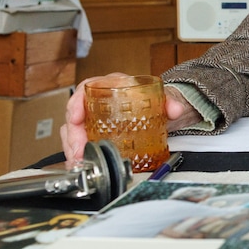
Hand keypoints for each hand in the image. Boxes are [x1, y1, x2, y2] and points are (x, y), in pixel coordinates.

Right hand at [60, 73, 200, 164]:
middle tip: (79, 150)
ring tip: (79, 160)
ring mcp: (94, 117)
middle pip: (76, 114)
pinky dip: (79, 153)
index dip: (77, 102)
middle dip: (73, 134)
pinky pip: (80, 141)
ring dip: (73, 147)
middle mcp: (98, 101)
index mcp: (110, 86)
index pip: (86, 89)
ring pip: (73, 130)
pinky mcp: (95, 132)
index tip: (76, 117)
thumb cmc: (152, 99)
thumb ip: (169, 102)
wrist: (158, 109)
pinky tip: (82, 162)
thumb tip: (175, 109)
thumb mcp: (160, 98)